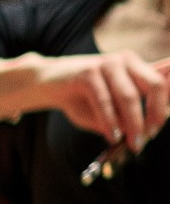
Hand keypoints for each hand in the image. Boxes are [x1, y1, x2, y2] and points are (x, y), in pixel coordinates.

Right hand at [20, 50, 169, 145]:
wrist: (46, 84)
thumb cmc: (82, 97)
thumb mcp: (111, 105)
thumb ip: (129, 114)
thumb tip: (145, 131)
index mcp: (136, 66)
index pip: (163, 82)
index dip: (165, 106)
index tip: (158, 128)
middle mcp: (126, 60)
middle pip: (155, 85)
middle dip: (156, 114)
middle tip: (148, 137)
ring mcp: (107, 63)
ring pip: (129, 96)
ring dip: (133, 124)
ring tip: (132, 143)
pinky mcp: (88, 72)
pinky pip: (104, 101)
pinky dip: (110, 122)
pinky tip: (112, 135)